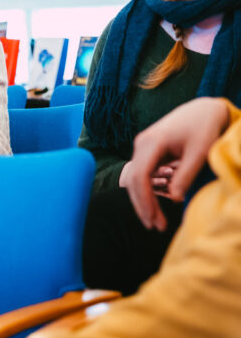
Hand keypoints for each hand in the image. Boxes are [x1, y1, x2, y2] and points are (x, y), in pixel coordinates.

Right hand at [125, 97, 230, 230]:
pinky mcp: (147, 151)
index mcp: (151, 143)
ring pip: (136, 179)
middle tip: (155, 227)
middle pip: (133, 180)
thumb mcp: (199, 153)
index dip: (145, 201)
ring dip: (143, 200)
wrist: (202, 109)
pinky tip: (156, 205)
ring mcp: (142, 147)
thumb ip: (185, 176)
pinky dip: (147, 191)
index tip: (155, 221)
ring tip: (156, 221)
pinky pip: (142, 174)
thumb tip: (173, 200)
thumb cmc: (203, 129)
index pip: (140, 177)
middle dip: (142, 205)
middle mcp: (141, 144)